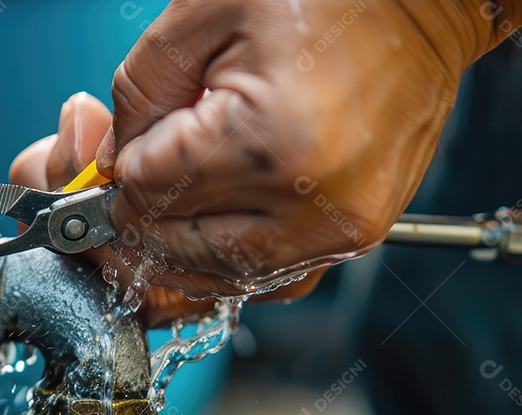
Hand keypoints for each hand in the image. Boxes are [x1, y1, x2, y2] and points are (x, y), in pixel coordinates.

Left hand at [13, 0, 521, 324]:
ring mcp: (340, 231)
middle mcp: (309, 208)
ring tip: (154, 197)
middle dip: (126, 220)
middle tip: (111, 180)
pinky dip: (221, 260)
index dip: (105, 178)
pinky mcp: (356, 236)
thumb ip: (137, 96)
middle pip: (172, 250)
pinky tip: (201, 223)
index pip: (143, 195)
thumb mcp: (203, 15)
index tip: (93, 158)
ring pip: (215, 278)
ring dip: (169, 247)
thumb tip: (101, 165)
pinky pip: (266, 279)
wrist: (428, 2)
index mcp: (266, 147)